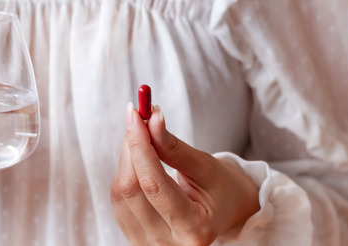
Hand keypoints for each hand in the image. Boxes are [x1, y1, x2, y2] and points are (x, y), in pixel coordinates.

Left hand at [110, 104, 259, 244]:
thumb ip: (174, 148)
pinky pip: (119, 203)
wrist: (228, 214)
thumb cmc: (223, 189)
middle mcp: (169, 245)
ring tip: (143, 139)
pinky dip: (125, 174)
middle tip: (137, 118)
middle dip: (131, 148)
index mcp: (194, 229)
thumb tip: (150, 120)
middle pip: (131, 189)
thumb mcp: (206, 167)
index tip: (136, 115)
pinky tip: (139, 161)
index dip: (140, 146)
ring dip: (126, 159)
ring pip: (120, 195)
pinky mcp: (136, 240)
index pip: (153, 185)